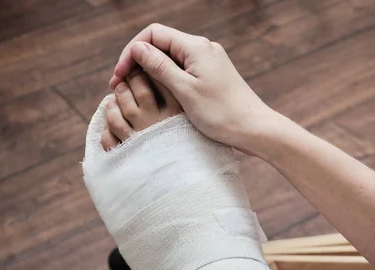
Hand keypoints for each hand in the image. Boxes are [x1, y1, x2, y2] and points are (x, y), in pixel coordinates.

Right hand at [110, 24, 281, 155]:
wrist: (255, 129)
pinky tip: (157, 96)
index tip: (119, 76)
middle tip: (120, 86)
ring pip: (171, 58)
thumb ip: (160, 67)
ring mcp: (209, 62)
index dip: (131, 52)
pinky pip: (183, 70)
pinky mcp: (212, 75)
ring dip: (150, 72)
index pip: (153, 34)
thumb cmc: (222, 113)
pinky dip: (166, 79)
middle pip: (161, 44)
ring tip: (134, 93)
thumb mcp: (184, 91)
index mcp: (196, 47)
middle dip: (138, 62)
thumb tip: (138, 49)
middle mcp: (203, 49)